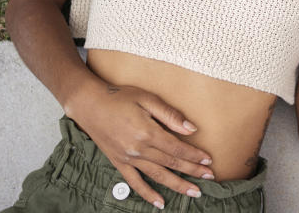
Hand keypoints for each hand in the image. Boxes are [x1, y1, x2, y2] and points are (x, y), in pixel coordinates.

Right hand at [66, 83, 213, 208]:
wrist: (89, 104)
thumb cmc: (118, 97)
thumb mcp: (147, 98)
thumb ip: (170, 115)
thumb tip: (191, 129)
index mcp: (148, 132)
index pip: (178, 149)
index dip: (195, 156)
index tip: (208, 160)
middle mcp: (138, 149)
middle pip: (171, 164)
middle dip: (193, 171)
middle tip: (209, 178)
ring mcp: (128, 158)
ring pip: (158, 176)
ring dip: (177, 185)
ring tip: (193, 192)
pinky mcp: (118, 163)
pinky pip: (135, 183)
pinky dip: (148, 194)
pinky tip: (159, 202)